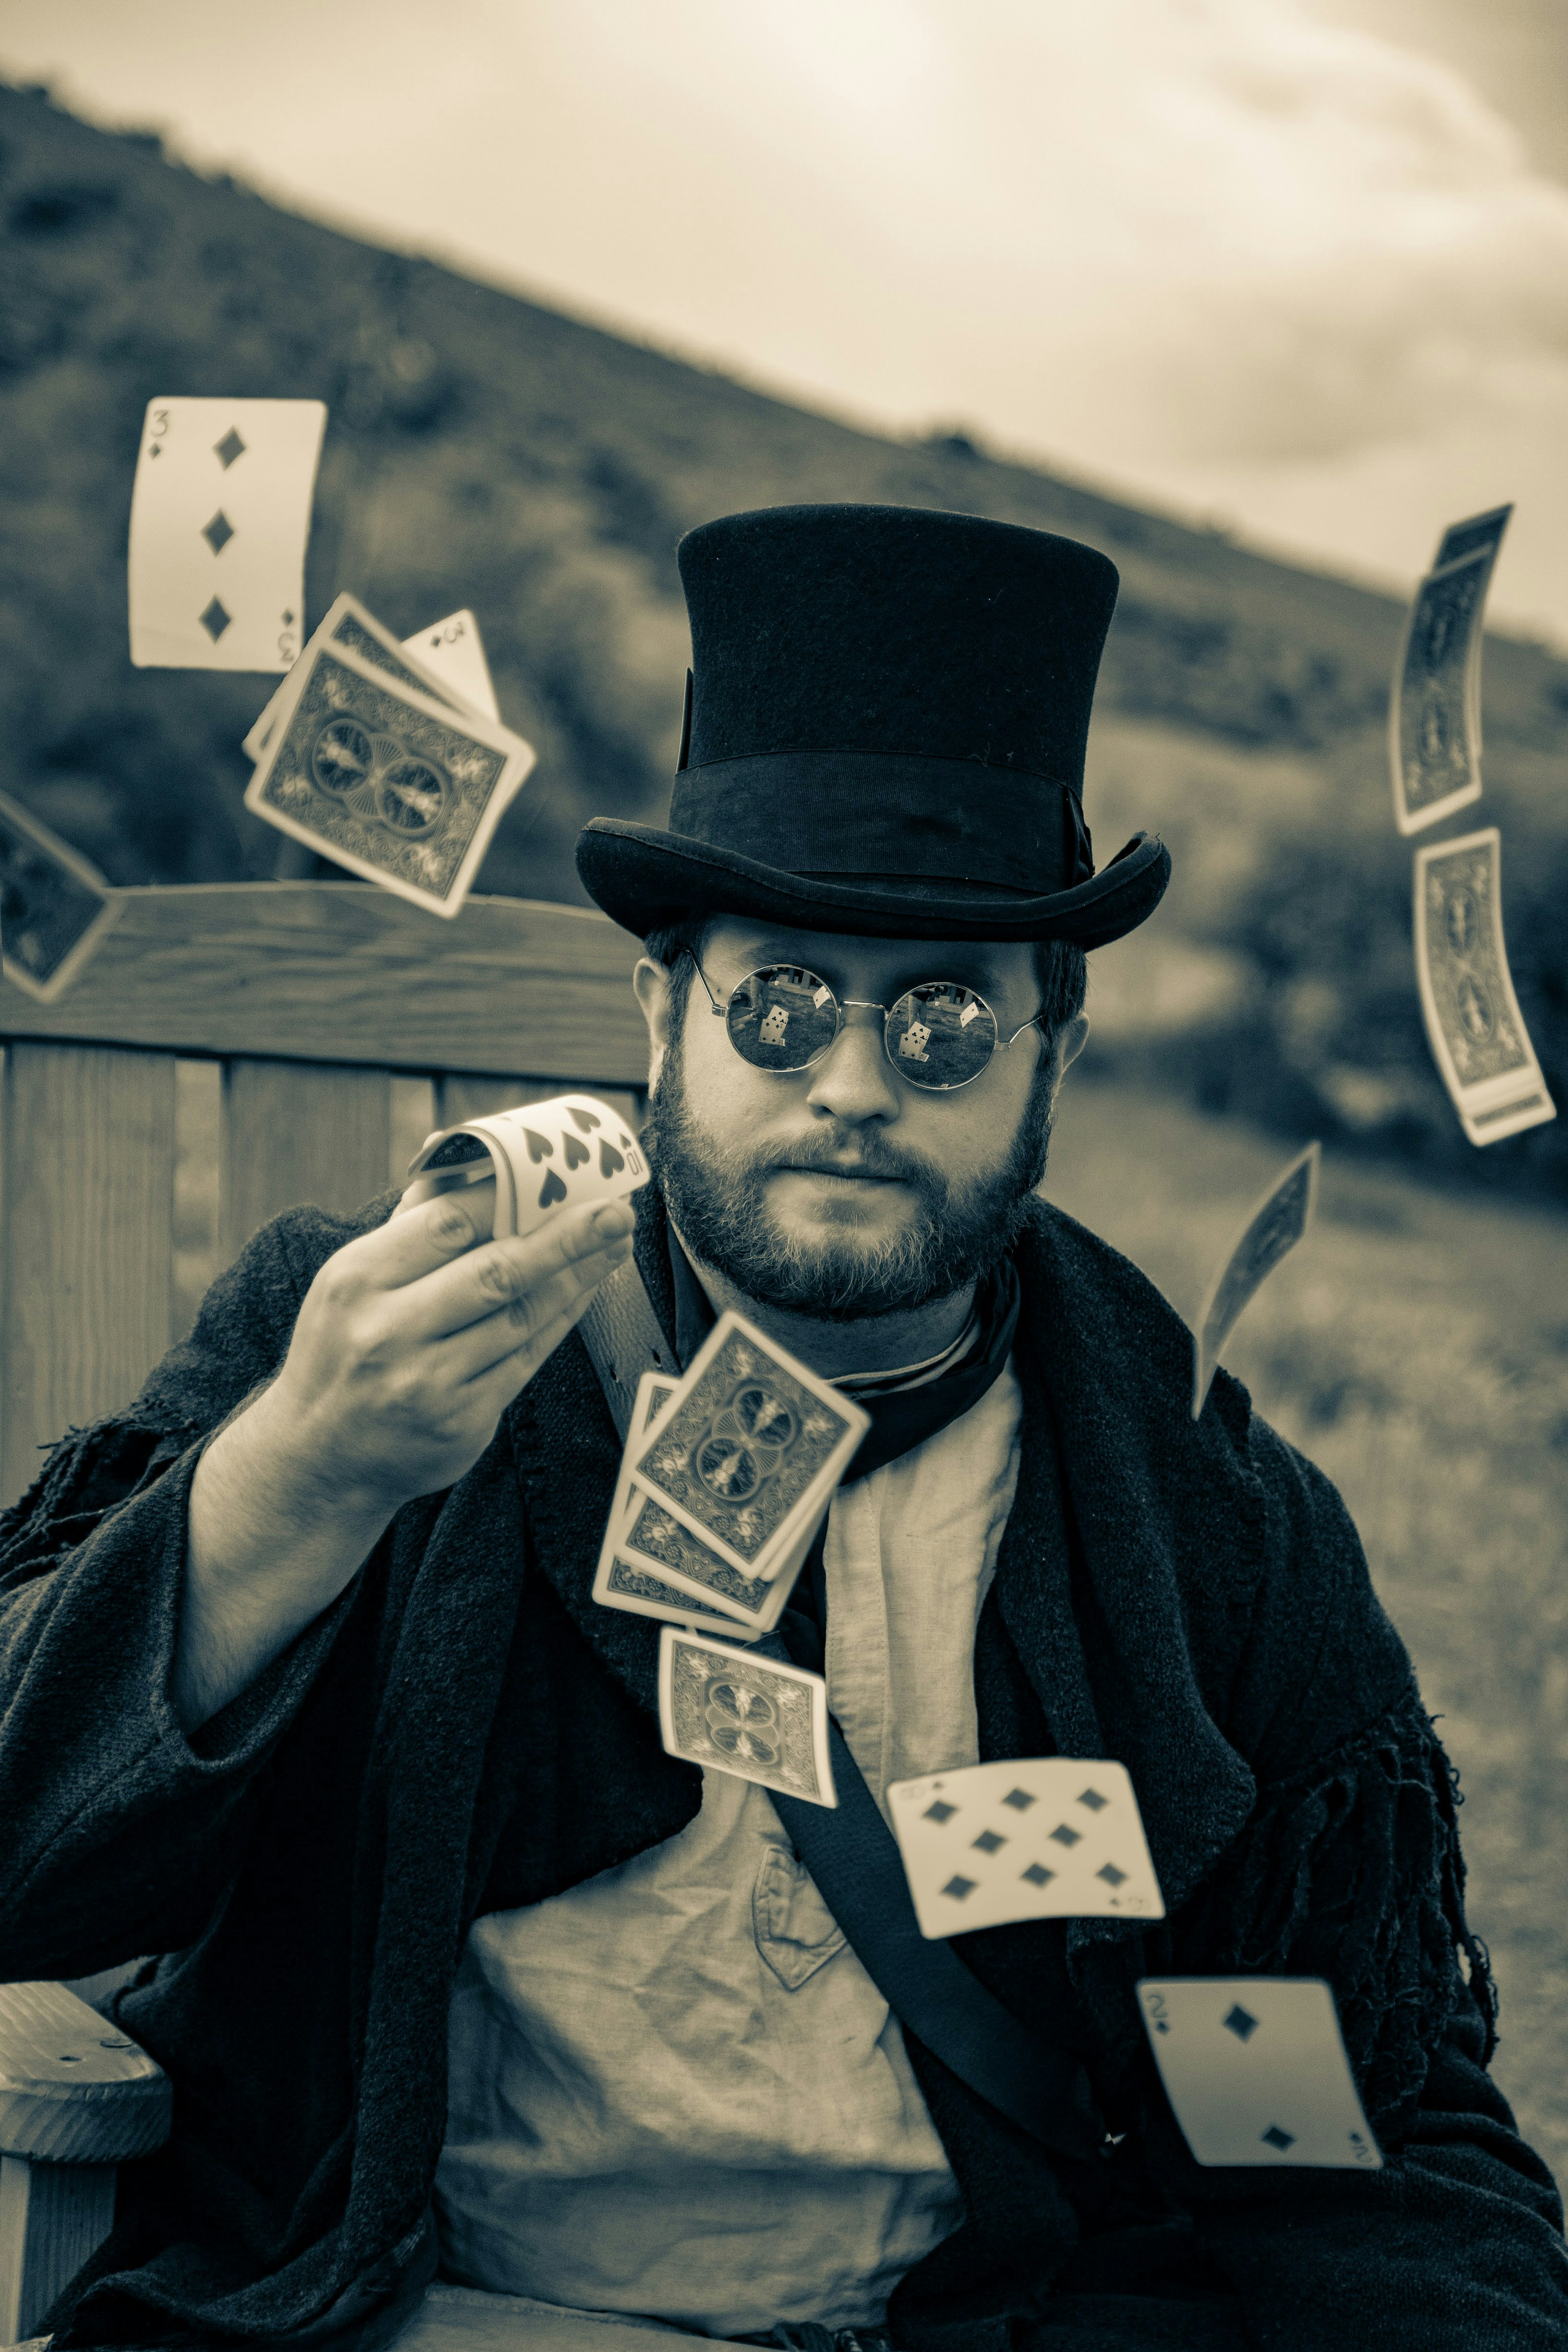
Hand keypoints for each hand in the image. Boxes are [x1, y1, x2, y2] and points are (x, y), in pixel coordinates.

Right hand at [249, 1182, 634, 1516]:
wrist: (320, 1459)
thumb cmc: (341, 1352)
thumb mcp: (352, 1282)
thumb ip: (410, 1225)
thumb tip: (464, 1157)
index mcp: (357, 1280)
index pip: (446, 1223)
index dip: (509, 1197)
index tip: (557, 1176)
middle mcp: (389, 1331)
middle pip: (496, 1271)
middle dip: (566, 1237)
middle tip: (616, 1210)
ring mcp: (428, 1381)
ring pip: (521, 1315)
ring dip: (577, 1275)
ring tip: (614, 1242)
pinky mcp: (462, 1422)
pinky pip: (527, 1358)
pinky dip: (562, 1318)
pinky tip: (587, 1288)